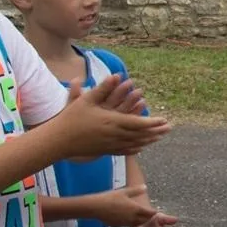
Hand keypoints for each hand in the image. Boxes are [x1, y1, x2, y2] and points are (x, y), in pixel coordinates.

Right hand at [54, 76, 168, 156]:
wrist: (57, 141)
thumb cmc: (70, 118)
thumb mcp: (86, 100)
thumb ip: (103, 88)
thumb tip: (115, 74)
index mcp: (112, 122)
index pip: (138, 123)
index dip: (152, 122)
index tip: (164, 120)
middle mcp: (114, 135)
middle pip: (140, 135)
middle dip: (156, 132)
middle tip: (169, 128)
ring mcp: (110, 145)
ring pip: (134, 144)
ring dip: (149, 140)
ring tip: (160, 137)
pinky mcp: (104, 151)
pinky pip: (124, 151)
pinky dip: (135, 149)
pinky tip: (142, 148)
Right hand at [92, 185, 157, 226]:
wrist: (96, 207)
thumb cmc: (110, 197)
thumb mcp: (124, 191)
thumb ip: (136, 190)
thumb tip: (145, 187)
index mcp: (135, 209)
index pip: (149, 213)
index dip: (153, 212)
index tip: (156, 211)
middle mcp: (131, 218)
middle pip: (144, 220)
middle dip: (148, 218)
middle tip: (150, 215)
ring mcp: (124, 223)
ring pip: (136, 224)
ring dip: (140, 221)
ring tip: (141, 218)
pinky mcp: (117, 226)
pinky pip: (126, 225)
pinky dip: (130, 223)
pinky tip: (128, 219)